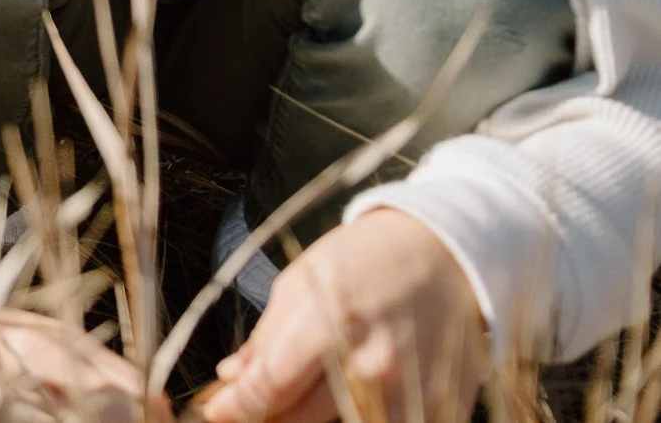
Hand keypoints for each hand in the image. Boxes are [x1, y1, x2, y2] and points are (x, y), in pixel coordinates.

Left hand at [202, 210, 484, 422]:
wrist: (446, 256)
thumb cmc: (365, 260)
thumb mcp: (303, 280)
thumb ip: (267, 336)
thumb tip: (233, 378)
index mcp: (332, 322)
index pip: (270, 386)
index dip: (237, 406)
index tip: (217, 411)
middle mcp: (372, 365)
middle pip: (299, 418)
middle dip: (267, 414)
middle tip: (252, 403)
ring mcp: (408, 392)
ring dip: (312, 415)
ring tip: (308, 388)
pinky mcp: (437, 408)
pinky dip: (355, 415)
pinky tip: (348, 391)